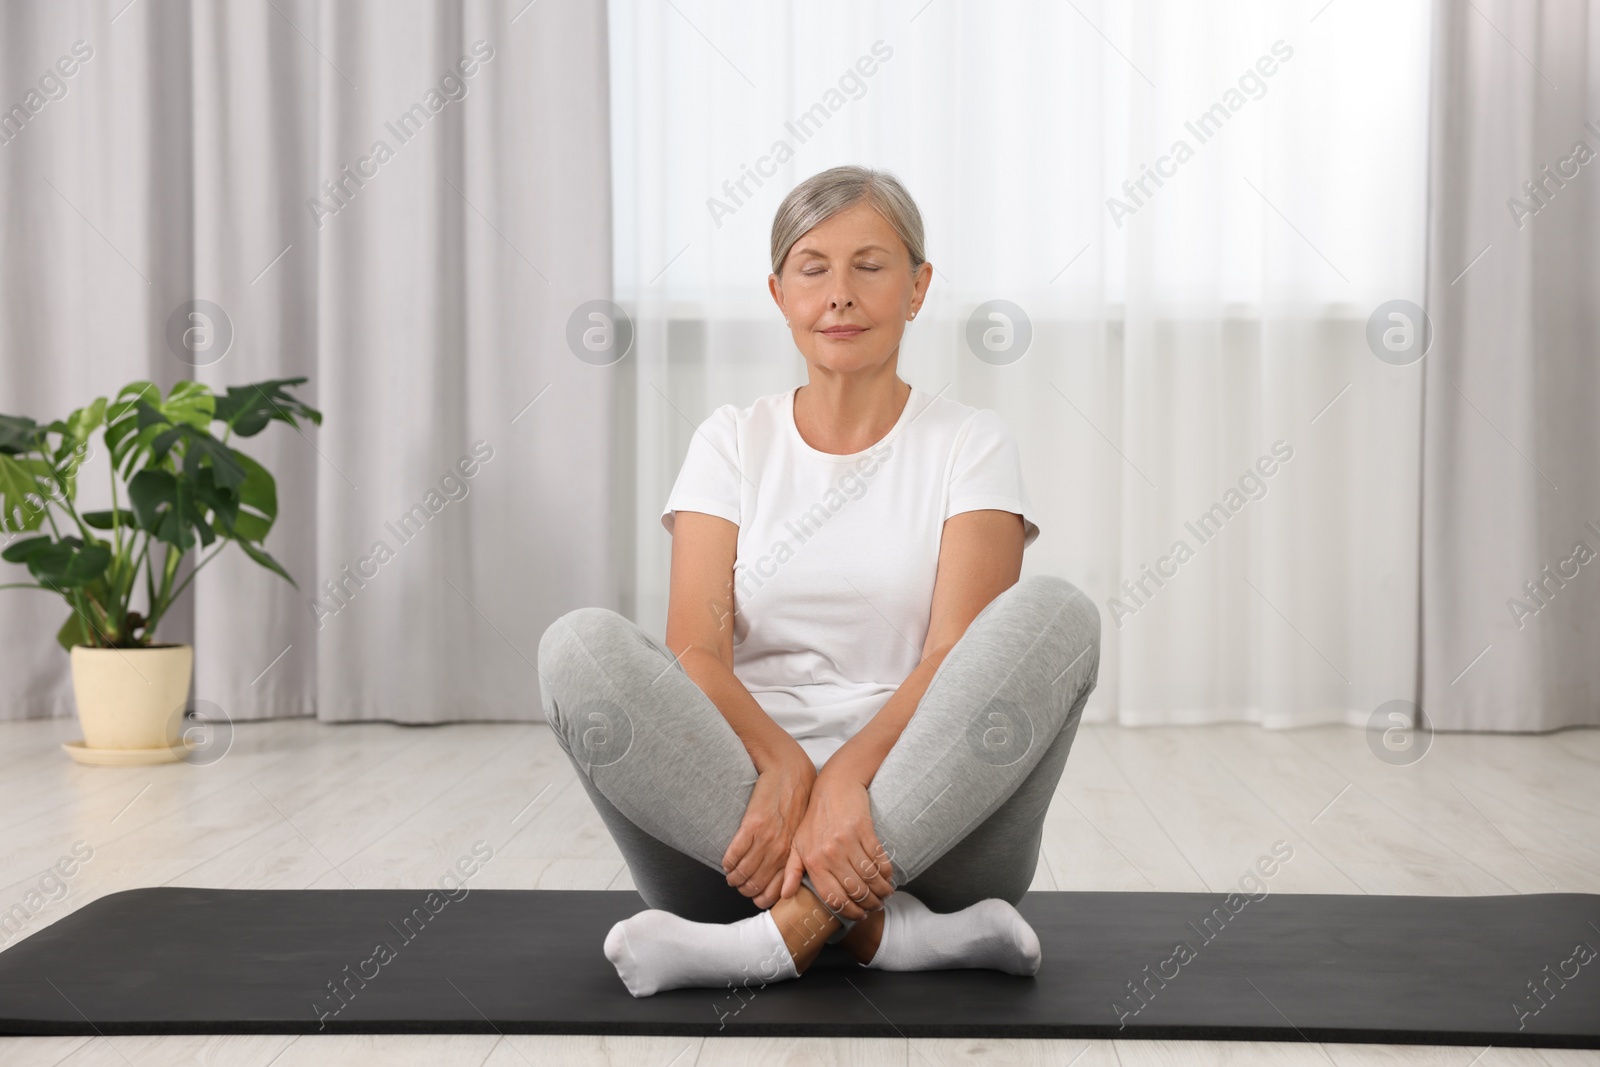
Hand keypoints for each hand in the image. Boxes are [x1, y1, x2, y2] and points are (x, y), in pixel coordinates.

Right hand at [722, 753, 813, 907]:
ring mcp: (765, 839)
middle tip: (737, 885)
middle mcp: (779, 851)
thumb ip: (793, 858)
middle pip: (755, 884)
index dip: (760, 898)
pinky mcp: (752, 825)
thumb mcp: (801, 834)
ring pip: (743, 871)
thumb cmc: (797, 801)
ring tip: (729, 875)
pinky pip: (734, 853)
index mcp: (792, 854)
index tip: (753, 895)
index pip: (774, 891)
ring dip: (733, 877)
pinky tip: (726, 862)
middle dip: (743, 889)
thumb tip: (786, 885)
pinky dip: (728, 861)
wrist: (789, 771)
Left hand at [781, 770, 894, 920]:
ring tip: (885, 894)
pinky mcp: (864, 830)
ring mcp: (848, 842)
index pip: (833, 897)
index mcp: (813, 861)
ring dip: (881, 890)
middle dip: (869, 903)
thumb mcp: (797, 843)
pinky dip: (886, 872)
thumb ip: (792, 870)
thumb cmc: (814, 816)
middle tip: (876, 905)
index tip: (859, 914)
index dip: (849, 911)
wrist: (834, 785)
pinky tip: (887, 876)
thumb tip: (785, 896)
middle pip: (855, 891)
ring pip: (870, 877)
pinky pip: (879, 859)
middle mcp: (830, 854)